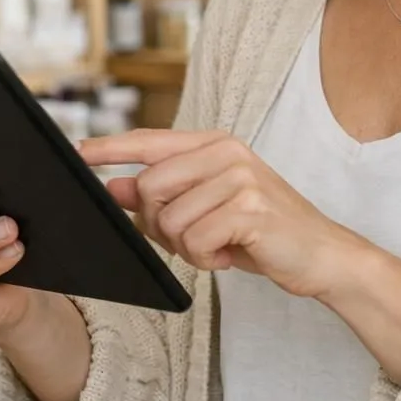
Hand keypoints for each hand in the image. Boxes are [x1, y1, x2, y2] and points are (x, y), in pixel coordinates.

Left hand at [79, 130, 366, 299]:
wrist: (322, 255)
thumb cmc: (263, 233)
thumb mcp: (208, 210)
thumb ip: (162, 197)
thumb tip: (113, 187)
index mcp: (214, 144)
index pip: (149, 141)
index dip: (110, 148)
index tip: (78, 152)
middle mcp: (225, 152)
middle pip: (149, 187)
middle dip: (158, 225)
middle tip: (191, 238)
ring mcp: (239, 177)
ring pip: (170, 220)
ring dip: (187, 248)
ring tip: (218, 246)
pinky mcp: (249, 207)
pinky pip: (195, 241)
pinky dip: (206, 259)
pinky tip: (231, 255)